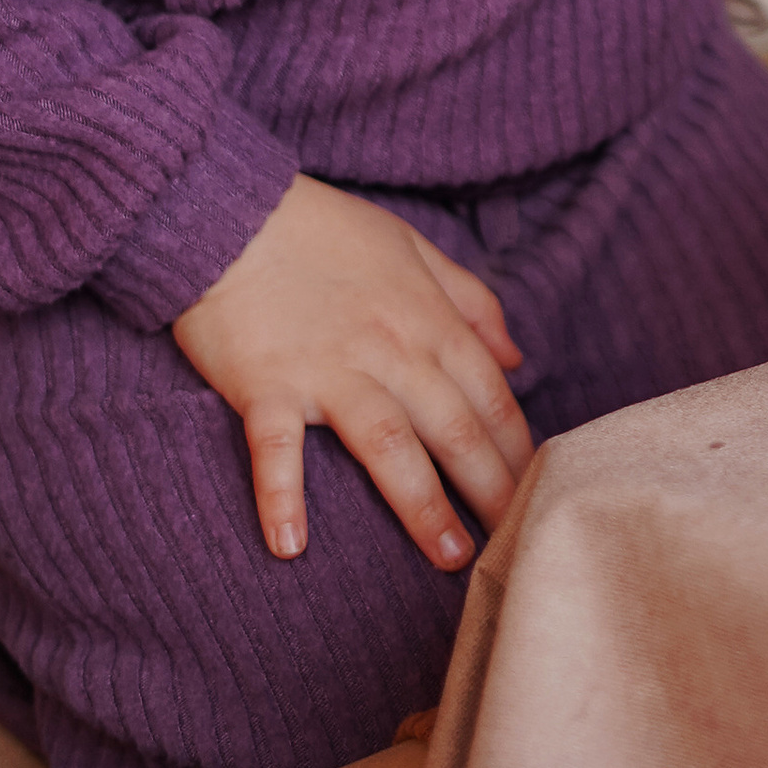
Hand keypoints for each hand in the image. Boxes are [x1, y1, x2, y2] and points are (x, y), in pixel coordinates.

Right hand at [172, 175, 533, 569]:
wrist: (228, 211)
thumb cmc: (323, 229)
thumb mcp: (412, 247)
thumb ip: (470, 301)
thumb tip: (515, 359)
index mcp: (426, 318)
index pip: (489, 395)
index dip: (518, 448)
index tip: (539, 492)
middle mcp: (388, 348)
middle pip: (453, 428)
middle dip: (491, 489)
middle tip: (516, 543)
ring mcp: (326, 369)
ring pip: (388, 445)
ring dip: (422, 505)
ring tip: (450, 556)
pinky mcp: (264, 385)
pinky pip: (276, 449)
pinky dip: (282, 497)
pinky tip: (291, 547)